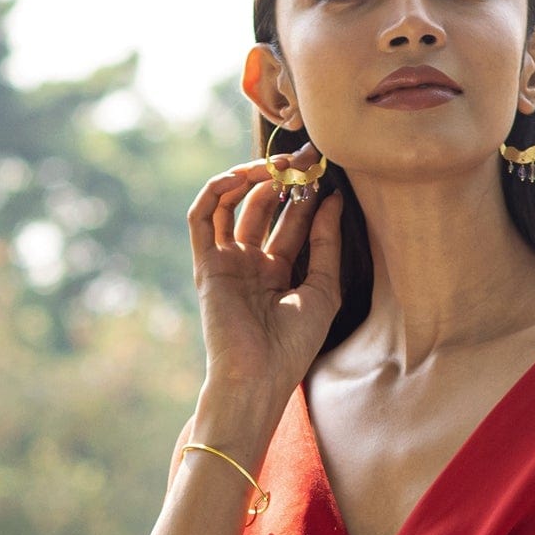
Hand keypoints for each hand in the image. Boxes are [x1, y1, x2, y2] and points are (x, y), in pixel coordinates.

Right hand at [186, 149, 343, 400]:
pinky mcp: (206, 264)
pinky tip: (242, 176)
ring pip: (231, 206)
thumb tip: (333, 199)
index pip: (292, 222)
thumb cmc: (294, 344)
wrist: (259, 375)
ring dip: (250, 180)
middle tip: (302, 158)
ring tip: (275, 164)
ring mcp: (226, 262)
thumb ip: (325, 243)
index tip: (324, 172)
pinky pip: (202, 218)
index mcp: (278, 272)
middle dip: (282, 180)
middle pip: (263, 208)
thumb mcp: (323, 289)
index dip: (307, 196)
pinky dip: (216, 192)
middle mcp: (250, 263)